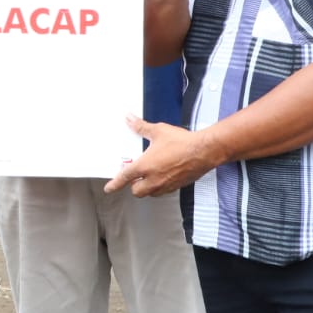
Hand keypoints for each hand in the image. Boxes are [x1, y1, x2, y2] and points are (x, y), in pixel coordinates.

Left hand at [104, 117, 221, 196]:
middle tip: (134, 175)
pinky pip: (163, 191)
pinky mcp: (177, 186)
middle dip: (133, 185)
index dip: (115, 184)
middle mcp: (153, 179)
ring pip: (150, 193)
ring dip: (146, 187)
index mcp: (145, 166)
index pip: (124, 178)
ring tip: (148, 175)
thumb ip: (141, 127)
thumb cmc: (181, 142)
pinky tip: (163, 176)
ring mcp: (166, 185)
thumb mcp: (158, 131)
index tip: (109, 188)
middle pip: (136, 191)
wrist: (204, 151)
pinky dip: (159, 187)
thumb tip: (130, 119)